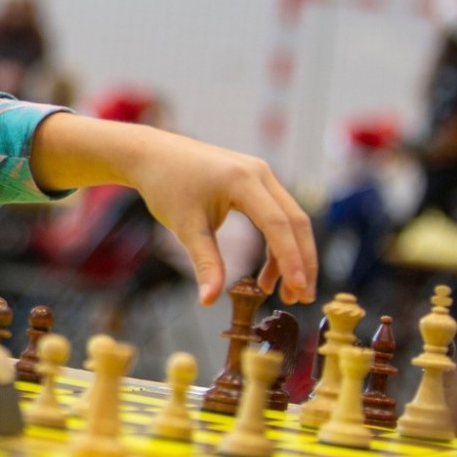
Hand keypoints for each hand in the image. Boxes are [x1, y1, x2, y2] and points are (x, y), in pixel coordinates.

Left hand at [30, 114, 316, 304]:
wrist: (153, 155)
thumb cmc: (167, 187)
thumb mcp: (186, 227)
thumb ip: (205, 263)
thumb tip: (209, 301)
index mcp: (243, 180)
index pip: (278, 224)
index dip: (292, 259)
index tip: (299, 290)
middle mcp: (259, 173)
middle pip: (295, 221)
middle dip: (302, 261)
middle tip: (302, 298)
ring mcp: (261, 174)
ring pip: (290, 219)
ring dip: (291, 256)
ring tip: (281, 293)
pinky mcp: (256, 180)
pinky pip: (277, 214)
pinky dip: (277, 244)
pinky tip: (268, 273)